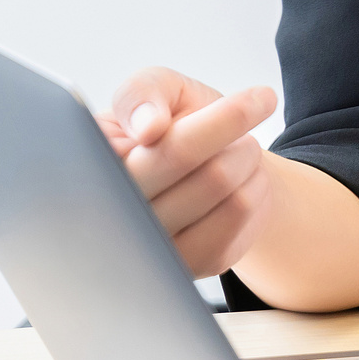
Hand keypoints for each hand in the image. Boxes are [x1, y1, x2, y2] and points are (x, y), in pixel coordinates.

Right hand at [100, 67, 278, 279]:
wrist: (194, 166)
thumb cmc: (165, 123)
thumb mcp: (152, 91)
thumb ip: (142, 93)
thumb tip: (148, 127)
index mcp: (95, 169)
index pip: (175, 149)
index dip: (224, 122)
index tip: (263, 98)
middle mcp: (115, 220)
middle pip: (214, 178)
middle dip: (242, 139)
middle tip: (250, 118)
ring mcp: (151, 252)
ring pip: (233, 201)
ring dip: (250, 163)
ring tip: (237, 153)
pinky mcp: (187, 269)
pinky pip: (242, 224)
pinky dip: (256, 191)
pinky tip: (240, 183)